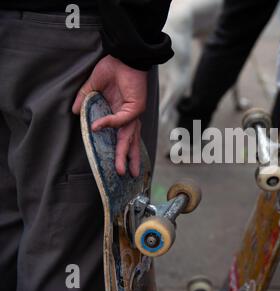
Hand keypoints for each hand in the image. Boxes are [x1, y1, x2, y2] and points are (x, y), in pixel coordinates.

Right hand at [72, 55, 147, 176]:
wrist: (124, 55)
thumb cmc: (112, 69)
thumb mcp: (93, 87)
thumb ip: (84, 100)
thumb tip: (73, 112)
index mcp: (120, 114)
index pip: (122, 136)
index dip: (121, 150)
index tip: (118, 165)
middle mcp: (128, 117)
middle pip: (129, 141)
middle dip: (127, 159)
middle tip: (124, 176)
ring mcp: (133, 113)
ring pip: (129, 137)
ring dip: (125, 153)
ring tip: (121, 170)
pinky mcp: (136, 106)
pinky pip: (121, 119)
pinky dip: (109, 123)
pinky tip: (97, 127)